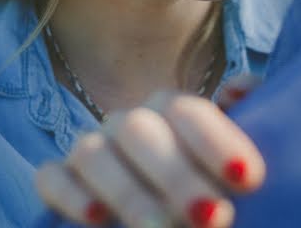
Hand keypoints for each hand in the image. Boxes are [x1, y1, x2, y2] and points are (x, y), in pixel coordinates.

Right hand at [35, 77, 263, 227]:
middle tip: (213, 217)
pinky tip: (97, 220)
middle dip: (177, 176)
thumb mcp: (234, 158)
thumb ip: (249, 117)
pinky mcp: (59, 179)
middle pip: (140, 131)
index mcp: (172, 111)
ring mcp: (92, 150)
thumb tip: (242, 86)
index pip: (187, 110)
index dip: (216, 140)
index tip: (247, 178)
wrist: (175, 217)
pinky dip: (70, 195)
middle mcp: (129, 124)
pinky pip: (51, 177)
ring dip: (129, 192)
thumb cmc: (211, 185)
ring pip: (94, 153)